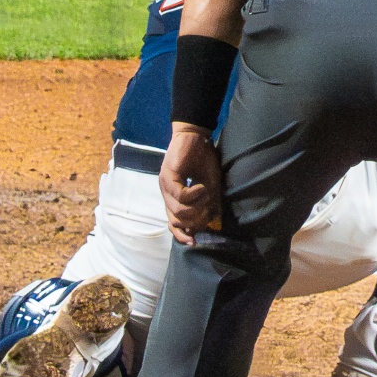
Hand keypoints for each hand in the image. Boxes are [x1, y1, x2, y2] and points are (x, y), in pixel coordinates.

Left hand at [159, 123, 223, 246]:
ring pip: (178, 210)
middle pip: (176, 221)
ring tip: (206, 194)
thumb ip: (208, 202)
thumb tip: (211, 221)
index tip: (195, 241)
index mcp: (174, 198)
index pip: (172, 224)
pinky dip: (194, 195)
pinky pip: (181, 195)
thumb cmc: (203, 158)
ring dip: (196, 207)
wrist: (196, 135)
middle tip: (208, 208)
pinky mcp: (168, 176)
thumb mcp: (209, 184)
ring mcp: (165, 186)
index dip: (182, 235)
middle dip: (195, 220)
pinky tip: (202, 187)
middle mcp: (166, 195)